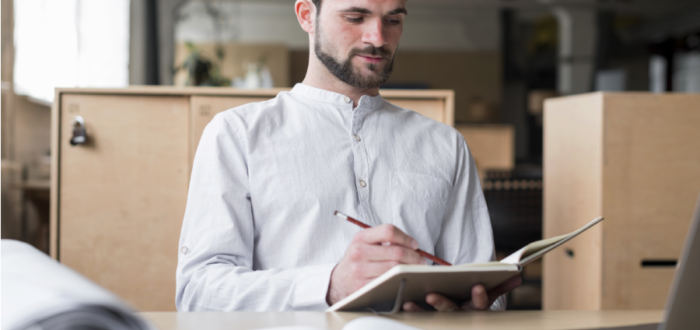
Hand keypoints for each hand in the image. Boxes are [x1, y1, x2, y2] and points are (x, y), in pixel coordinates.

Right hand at [327, 224, 425, 304]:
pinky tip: (404, 278)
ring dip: (410, 269)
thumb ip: (384, 239)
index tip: (414, 245)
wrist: (339, 280)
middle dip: (414, 256)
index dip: (405, 237)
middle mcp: (359, 252)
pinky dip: (400, 280)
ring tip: (416, 269)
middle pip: (396, 252)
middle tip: (422, 260)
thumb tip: (412, 245)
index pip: (388, 231)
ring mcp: (360, 270)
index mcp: (361, 238)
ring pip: (395, 268)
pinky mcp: (363, 286)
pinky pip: (388, 282)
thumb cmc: (358, 260)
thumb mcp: (364, 243)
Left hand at [402, 275, 521, 311]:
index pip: (480, 304)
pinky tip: (405, 304)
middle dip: (442, 304)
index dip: (480, 297)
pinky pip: (420, 317)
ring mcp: (444, 320)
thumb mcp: (487, 295)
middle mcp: (460, 317)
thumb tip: (518, 275)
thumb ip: (501, 286)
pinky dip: (413, 311)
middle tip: (431, 296)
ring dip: (421, 310)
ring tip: (412, 301)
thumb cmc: (472, 302)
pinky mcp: (428, 321)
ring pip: (433, 317)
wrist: (458, 324)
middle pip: (452, 312)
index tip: (477, 286)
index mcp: (475, 309)